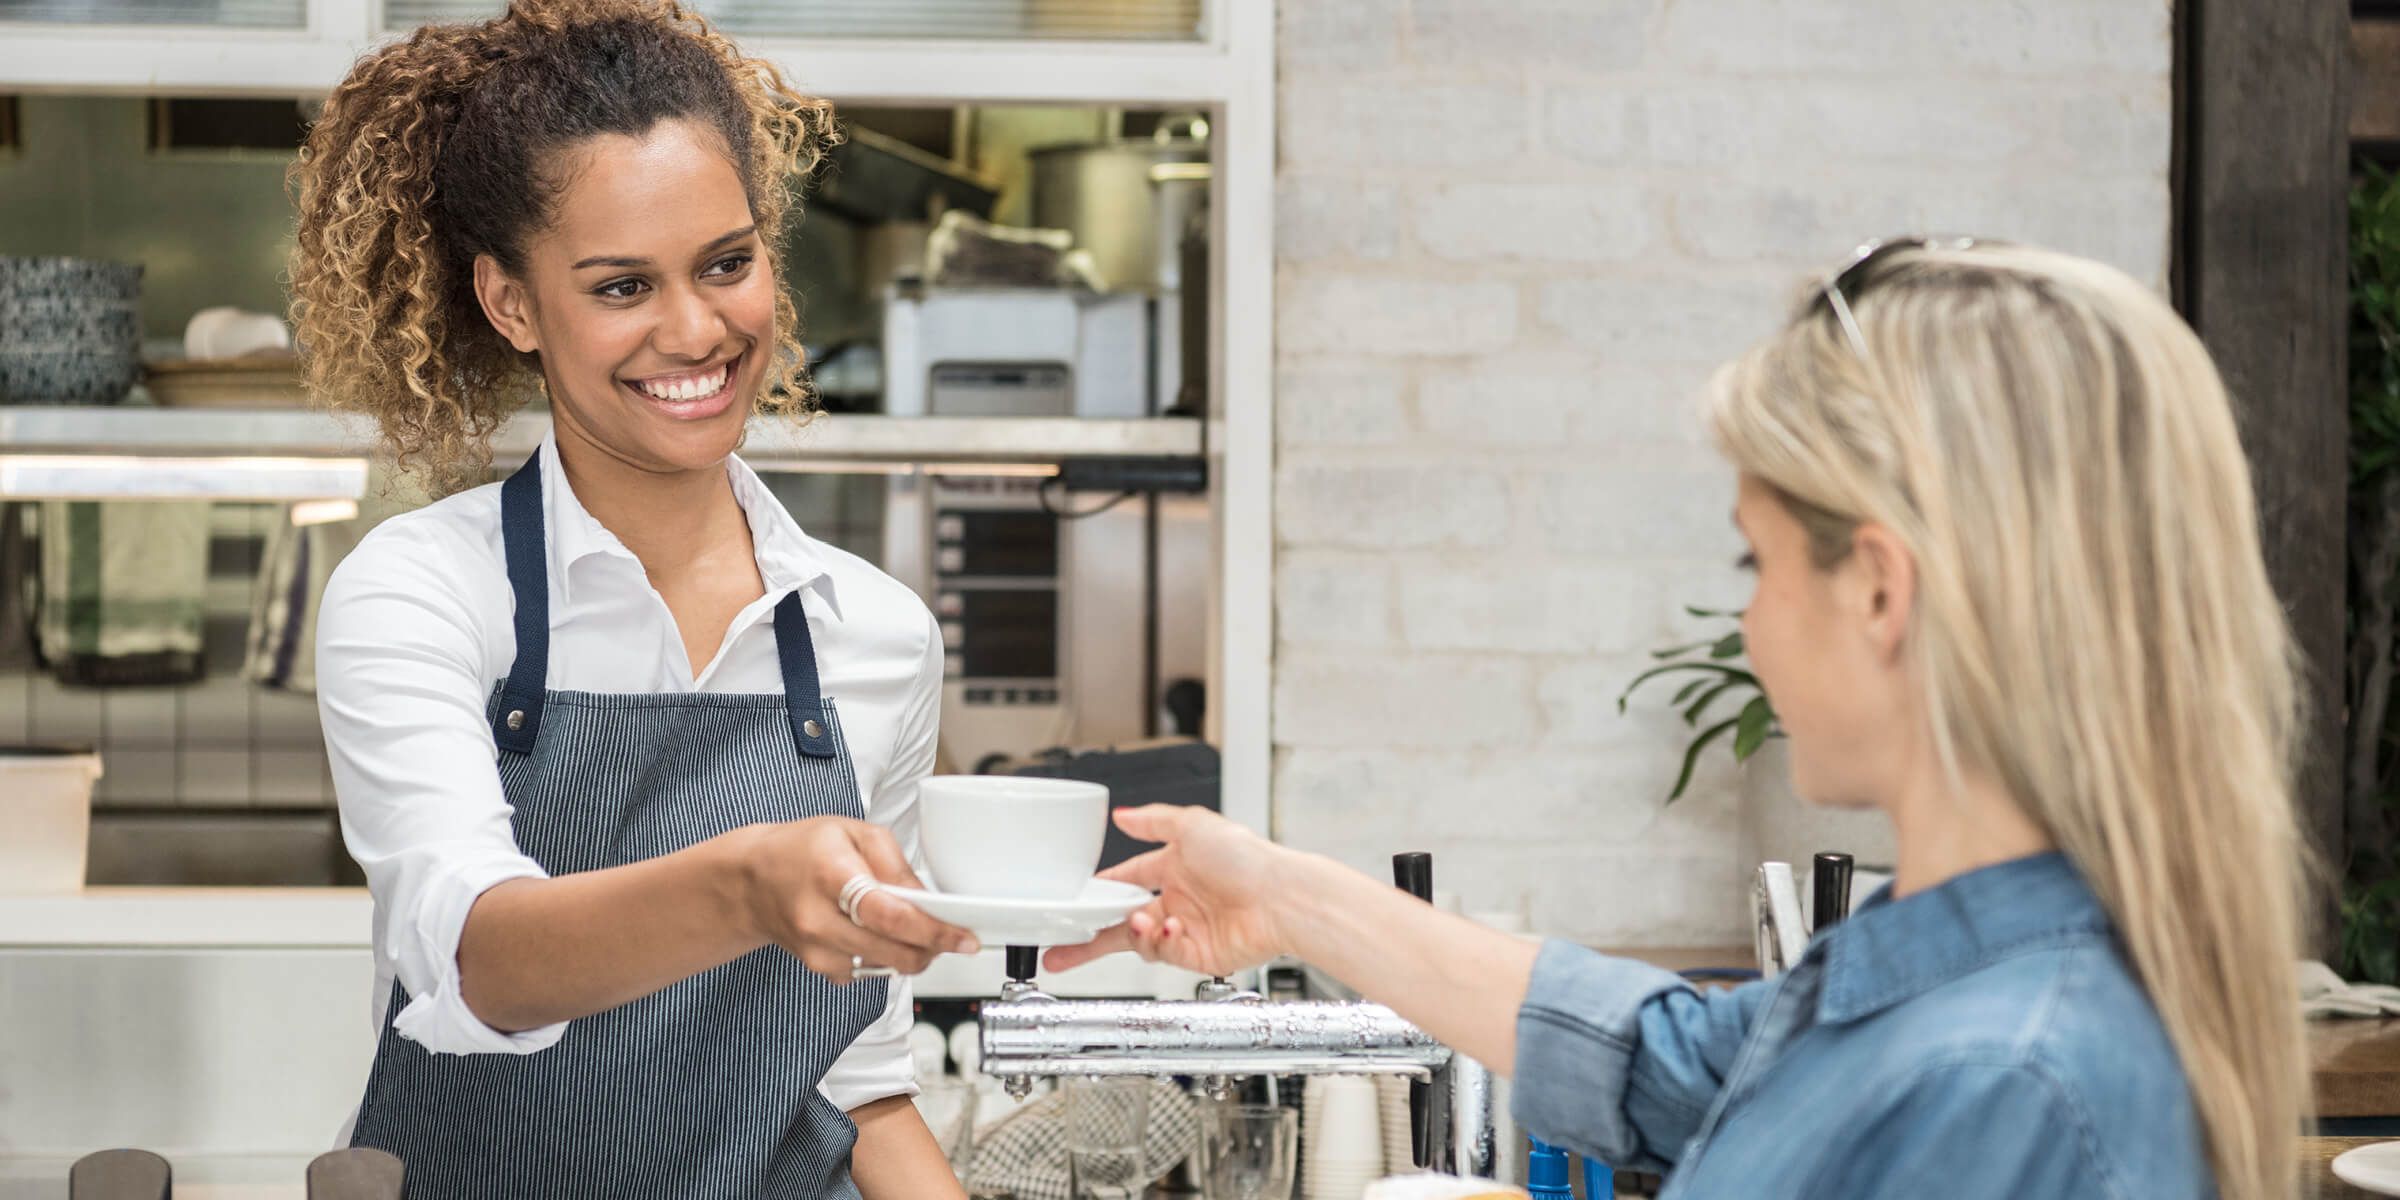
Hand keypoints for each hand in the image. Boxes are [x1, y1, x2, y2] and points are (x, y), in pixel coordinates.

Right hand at [735, 817, 977, 982]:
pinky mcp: (819, 968)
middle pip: (893, 950)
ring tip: (911, 926)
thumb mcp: (853, 833)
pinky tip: (877, 934)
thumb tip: (929, 900)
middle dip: (933, 947)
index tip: (964, 937)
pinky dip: (885, 958)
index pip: (889, 914)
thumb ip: (896, 865)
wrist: (752, 882)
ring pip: (886, 966)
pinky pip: (869, 973)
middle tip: (952, 935)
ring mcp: (817, 949)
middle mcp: (819, 919)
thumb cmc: (803, 850)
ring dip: (912, 953)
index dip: (933, 930)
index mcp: (831, 874)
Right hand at [1043, 806, 1296, 975]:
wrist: (1280, 899)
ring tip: (1142, 922)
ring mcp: (1186, 930)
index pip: (1128, 878)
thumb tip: (1122, 815)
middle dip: (1088, 937)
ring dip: (1132, 932)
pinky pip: (1162, 954)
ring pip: (1138, 941)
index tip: (1075, 898)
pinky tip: (1168, 929)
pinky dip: (1159, 942)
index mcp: (1176, 866)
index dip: (1102, 889)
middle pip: (1122, 921)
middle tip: (1059, 949)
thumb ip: (1152, 821)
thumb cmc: (1247, 858)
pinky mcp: (1196, 956)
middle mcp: (1179, 899)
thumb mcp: (1193, 825)